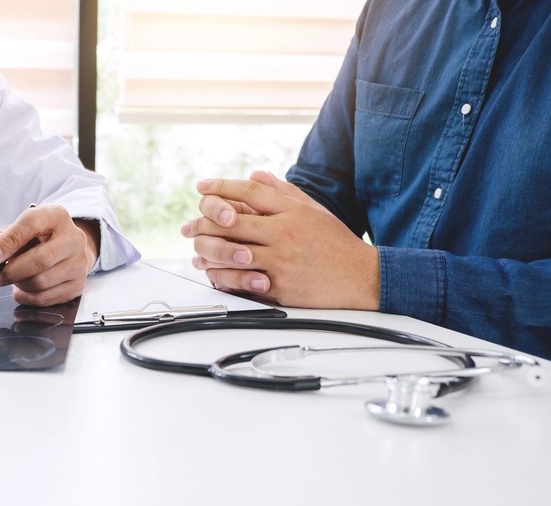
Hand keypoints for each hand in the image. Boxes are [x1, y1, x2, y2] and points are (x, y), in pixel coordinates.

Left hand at [0, 204, 98, 306]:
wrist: (63, 252)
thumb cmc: (33, 241)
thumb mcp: (13, 230)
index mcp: (55, 216)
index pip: (31, 224)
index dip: (9, 241)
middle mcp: (73, 238)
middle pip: (41, 259)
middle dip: (12, 271)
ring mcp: (79, 263)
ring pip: (41, 282)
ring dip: (20, 284)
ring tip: (15, 279)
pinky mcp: (78, 284)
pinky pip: (45, 298)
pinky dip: (27, 297)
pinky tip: (23, 289)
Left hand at [180, 171, 379, 309]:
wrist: (361, 277)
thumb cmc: (335, 243)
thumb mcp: (312, 210)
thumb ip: (282, 191)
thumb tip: (255, 175)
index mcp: (292, 211)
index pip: (248, 192)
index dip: (221, 187)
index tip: (202, 188)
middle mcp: (284, 232)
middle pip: (231, 220)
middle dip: (204, 221)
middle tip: (189, 224)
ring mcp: (281, 259)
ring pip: (231, 252)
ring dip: (207, 250)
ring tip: (196, 251)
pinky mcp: (279, 285)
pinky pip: (242, 280)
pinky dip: (222, 276)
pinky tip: (212, 273)